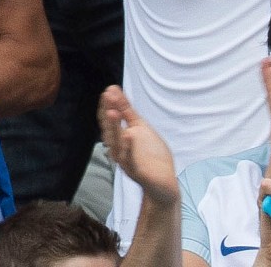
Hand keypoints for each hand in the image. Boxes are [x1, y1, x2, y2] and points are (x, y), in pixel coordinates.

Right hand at [99, 84, 178, 204]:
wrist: (163, 180)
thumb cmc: (150, 154)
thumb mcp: (139, 128)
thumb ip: (127, 112)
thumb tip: (116, 92)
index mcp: (120, 139)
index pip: (109, 121)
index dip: (108, 106)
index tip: (109, 90)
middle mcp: (119, 150)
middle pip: (110, 131)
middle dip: (108, 114)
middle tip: (108, 96)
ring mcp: (127, 162)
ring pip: (117, 145)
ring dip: (115, 128)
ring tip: (114, 112)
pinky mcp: (137, 172)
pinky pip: (130, 160)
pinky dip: (128, 148)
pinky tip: (129, 135)